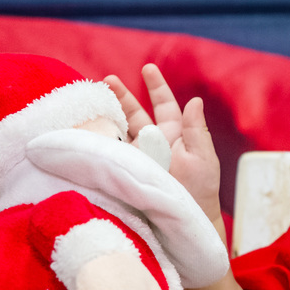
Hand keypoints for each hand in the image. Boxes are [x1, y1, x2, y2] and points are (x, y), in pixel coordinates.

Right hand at [105, 64, 221, 220]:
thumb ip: (196, 129)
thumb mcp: (203, 158)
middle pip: (135, 112)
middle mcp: (153, 142)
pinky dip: (98, 138)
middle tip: (107, 80)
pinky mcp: (124, 169)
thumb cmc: (200, 190)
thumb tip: (195, 100)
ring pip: (119, 128)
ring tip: (92, 99)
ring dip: (107, 113)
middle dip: (121, 95)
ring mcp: (137, 155)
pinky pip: (109, 150)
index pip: (164, 104)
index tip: (148, 68)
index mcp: (174, 134)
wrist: (185, 220)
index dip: (156, 86)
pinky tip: (87, 125)